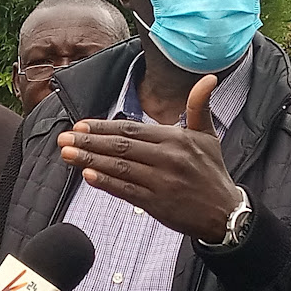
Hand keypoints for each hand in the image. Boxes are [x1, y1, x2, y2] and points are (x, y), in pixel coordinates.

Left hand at [57, 75, 242, 242]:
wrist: (226, 213)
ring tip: (67, 154)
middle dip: (90, 141)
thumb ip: (199, 106)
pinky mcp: (158, 205)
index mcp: (175, 139)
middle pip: (121, 146)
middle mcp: (167, 158)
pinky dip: (106, 182)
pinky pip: (126, 191)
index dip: (104, 126)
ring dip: (90, 160)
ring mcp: (161, 182)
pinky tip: (87, 174)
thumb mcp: (208, 135)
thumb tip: (208, 77)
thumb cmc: (212, 172)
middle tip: (63, 138)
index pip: (132, 129)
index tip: (80, 124)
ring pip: (120, 168)